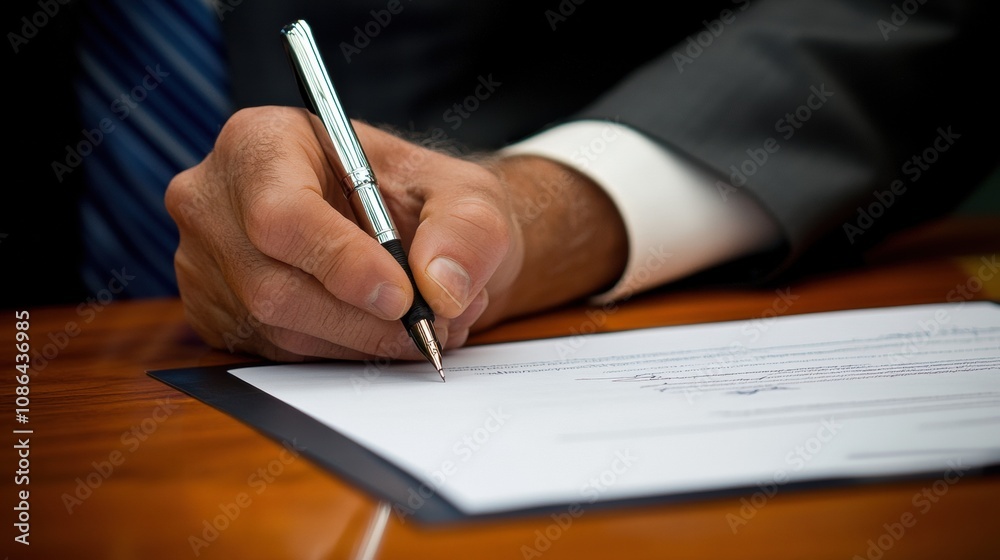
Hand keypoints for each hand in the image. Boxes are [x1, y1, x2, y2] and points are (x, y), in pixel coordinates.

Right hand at [165, 106, 625, 361]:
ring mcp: (205, 263)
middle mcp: (216, 201)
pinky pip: (276, 355)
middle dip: (363, 319)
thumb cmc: (423, 200)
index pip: (280, 213)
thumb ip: (467, 229)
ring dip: (362, 341)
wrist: (407, 234)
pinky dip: (341, 354)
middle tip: (433, 325)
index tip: (401, 295)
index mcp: (261, 142)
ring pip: (278, 330)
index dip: (340, 262)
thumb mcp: (465, 193)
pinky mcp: (217, 315)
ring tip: (424, 324)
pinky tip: (381, 331)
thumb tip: (442, 287)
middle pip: (273, 285)